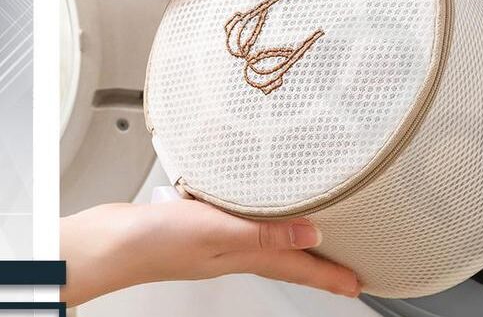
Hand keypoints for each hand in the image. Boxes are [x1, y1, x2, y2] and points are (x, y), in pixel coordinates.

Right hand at [61, 200, 359, 306]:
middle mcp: (237, 252)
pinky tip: (260, 212)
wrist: (111, 242)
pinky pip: (246, 226)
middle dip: (319, 267)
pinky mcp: (203, 227)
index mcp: (246, 256)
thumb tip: (311, 236)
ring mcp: (220, 242)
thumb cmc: (157, 241)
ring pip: (269, 244)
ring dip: (294, 245)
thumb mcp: (219, 232)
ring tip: (314, 242)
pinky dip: (262, 223)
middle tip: (343, 269)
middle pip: (289, 261)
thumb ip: (266, 234)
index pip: (300, 269)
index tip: (358, 284)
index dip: (331, 277)